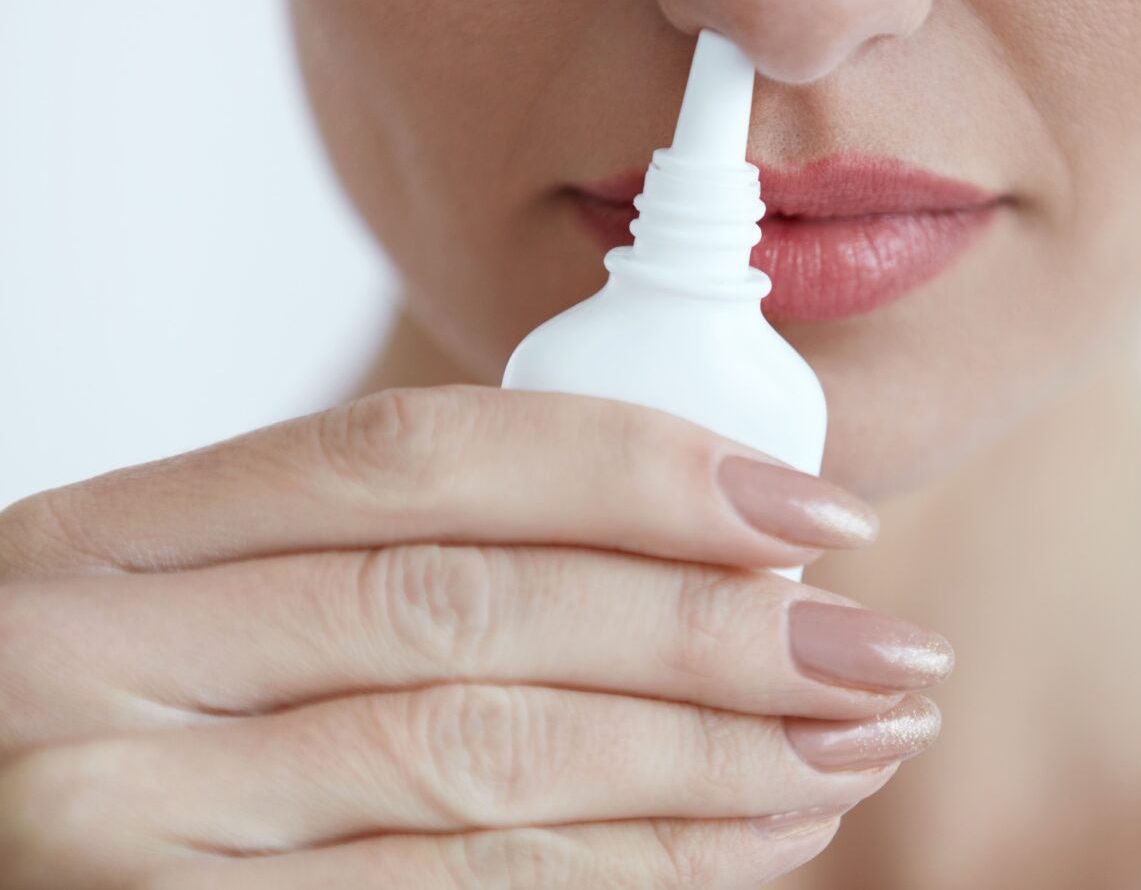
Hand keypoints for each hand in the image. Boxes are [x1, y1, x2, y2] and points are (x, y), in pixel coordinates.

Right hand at [0, 387, 950, 888]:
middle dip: (711, 629)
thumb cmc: (128, 730)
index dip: (634, 468)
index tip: (808, 507)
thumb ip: (401, 562)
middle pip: (472, 612)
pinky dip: (633, 873)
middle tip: (877, 645)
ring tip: (851, 743)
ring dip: (707, 758)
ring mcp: (125, 831)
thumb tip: (708, 543)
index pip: (415, 455)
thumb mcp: (207, 613)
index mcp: (118, 543)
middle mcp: (99, 670)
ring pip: (483, 764)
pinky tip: (748, 844)